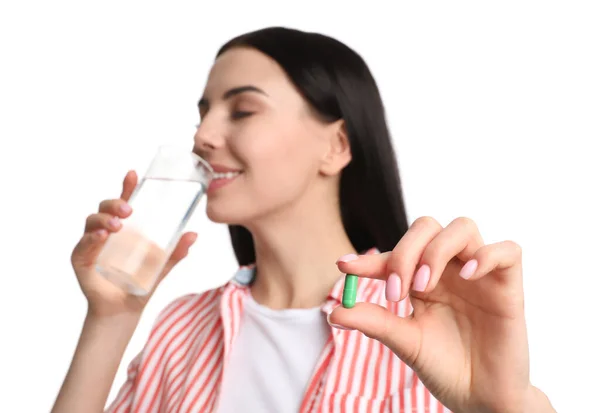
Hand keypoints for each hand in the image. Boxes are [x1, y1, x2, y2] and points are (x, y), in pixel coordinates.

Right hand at [71, 170, 197, 317]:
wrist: (125, 310)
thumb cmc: (142, 284)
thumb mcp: (162, 265)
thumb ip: (176, 251)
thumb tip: (194, 234)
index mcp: (125, 229)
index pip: (123, 202)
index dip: (127, 187)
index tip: (133, 174)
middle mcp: (106, 232)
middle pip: (105, 208)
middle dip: (115, 203)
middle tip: (128, 209)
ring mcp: (92, 244)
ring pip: (92, 221)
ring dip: (104, 219)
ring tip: (118, 225)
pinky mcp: (81, 259)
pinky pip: (84, 244)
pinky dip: (92, 237)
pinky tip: (102, 236)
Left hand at [328, 217, 535, 412]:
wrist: (480, 398)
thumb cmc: (444, 366)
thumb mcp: (405, 342)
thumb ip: (374, 322)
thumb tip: (334, 312)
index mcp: (423, 279)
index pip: (396, 254)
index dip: (369, 258)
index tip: (344, 267)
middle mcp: (449, 269)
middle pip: (427, 227)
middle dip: (405, 251)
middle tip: (396, 291)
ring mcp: (479, 275)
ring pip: (462, 227)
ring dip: (436, 250)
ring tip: (424, 287)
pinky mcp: (509, 287)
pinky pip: (508, 251)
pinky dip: (487, 255)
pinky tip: (467, 277)